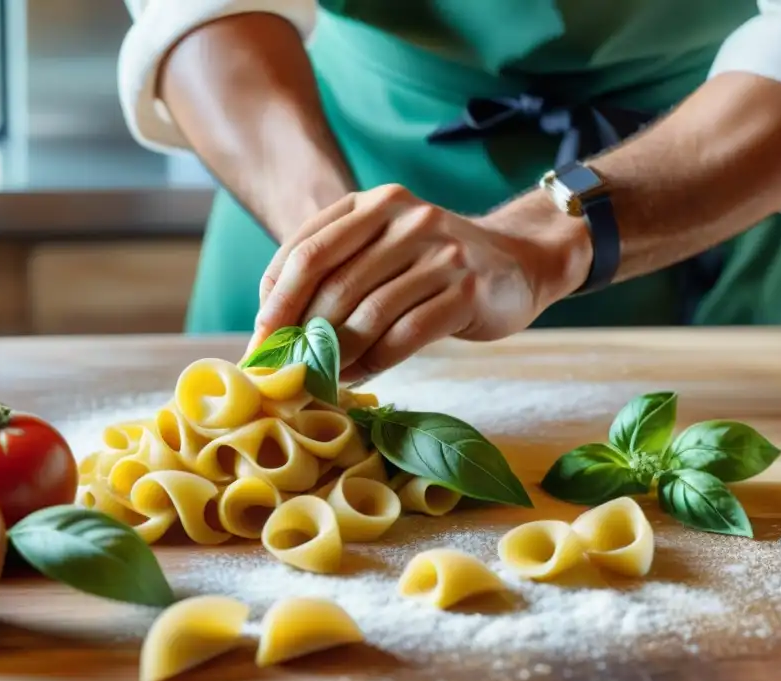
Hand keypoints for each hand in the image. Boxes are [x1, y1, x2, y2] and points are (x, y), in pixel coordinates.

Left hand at [249, 184, 589, 380]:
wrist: (519, 262)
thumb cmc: (433, 265)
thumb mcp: (383, 247)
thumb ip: (335, 270)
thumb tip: (273, 326)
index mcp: (374, 203)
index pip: (307, 250)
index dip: (277, 298)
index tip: (261, 338)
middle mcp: (406, 218)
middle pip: (333, 283)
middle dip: (302, 332)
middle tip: (286, 368)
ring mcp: (441, 253)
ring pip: (368, 313)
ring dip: (337, 354)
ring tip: (322, 377)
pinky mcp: (468, 290)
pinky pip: (406, 335)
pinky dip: (375, 362)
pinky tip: (359, 376)